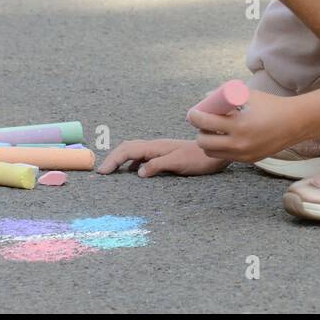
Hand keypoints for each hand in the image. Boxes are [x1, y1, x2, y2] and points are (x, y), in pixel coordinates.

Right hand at [96, 138, 230, 176]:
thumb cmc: (199, 159)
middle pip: (128, 148)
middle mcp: (156, 146)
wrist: (217, 151)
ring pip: (135, 152)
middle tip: (102, 172)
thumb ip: (159, 165)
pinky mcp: (166, 154)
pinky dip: (134, 163)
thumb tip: (139, 173)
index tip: (102, 172)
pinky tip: (135, 173)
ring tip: (112, 172)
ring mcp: (160, 149)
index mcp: (156, 147)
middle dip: (113, 158)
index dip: (114, 160)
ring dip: (122, 160)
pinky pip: (144, 157)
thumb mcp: (179, 163)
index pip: (128, 150)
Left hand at [188, 90, 304, 163]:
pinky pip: (225, 156)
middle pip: (203, 142)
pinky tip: (224, 138)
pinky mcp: (248, 160)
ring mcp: (243, 154)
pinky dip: (220, 148)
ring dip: (207, 142)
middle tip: (203, 122)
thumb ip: (227, 94)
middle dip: (199, 131)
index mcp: (239, 125)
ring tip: (212, 131)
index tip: (193, 112)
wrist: (295, 123)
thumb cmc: (272, 105)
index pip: (205, 122)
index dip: (194, 116)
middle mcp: (239, 143)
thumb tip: (206, 96)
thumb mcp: (249, 95)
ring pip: (211, 152)